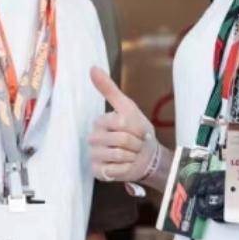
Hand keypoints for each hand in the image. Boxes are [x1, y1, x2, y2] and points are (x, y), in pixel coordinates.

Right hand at [88, 66, 157, 182]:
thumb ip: (109, 89)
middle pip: (120, 139)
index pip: (119, 123)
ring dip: (132, 156)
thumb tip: (92, 68)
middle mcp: (93, 138)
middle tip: (136, 144)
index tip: (138, 130)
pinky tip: (126, 166)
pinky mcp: (97, 172)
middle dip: (135, 143)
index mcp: (99, 122)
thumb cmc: (137, 131)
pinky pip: (115, 169)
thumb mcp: (126, 107)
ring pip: (118, 155)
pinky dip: (126, 168)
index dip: (135, 128)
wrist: (146, 156)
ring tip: (132, 154)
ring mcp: (94, 156)